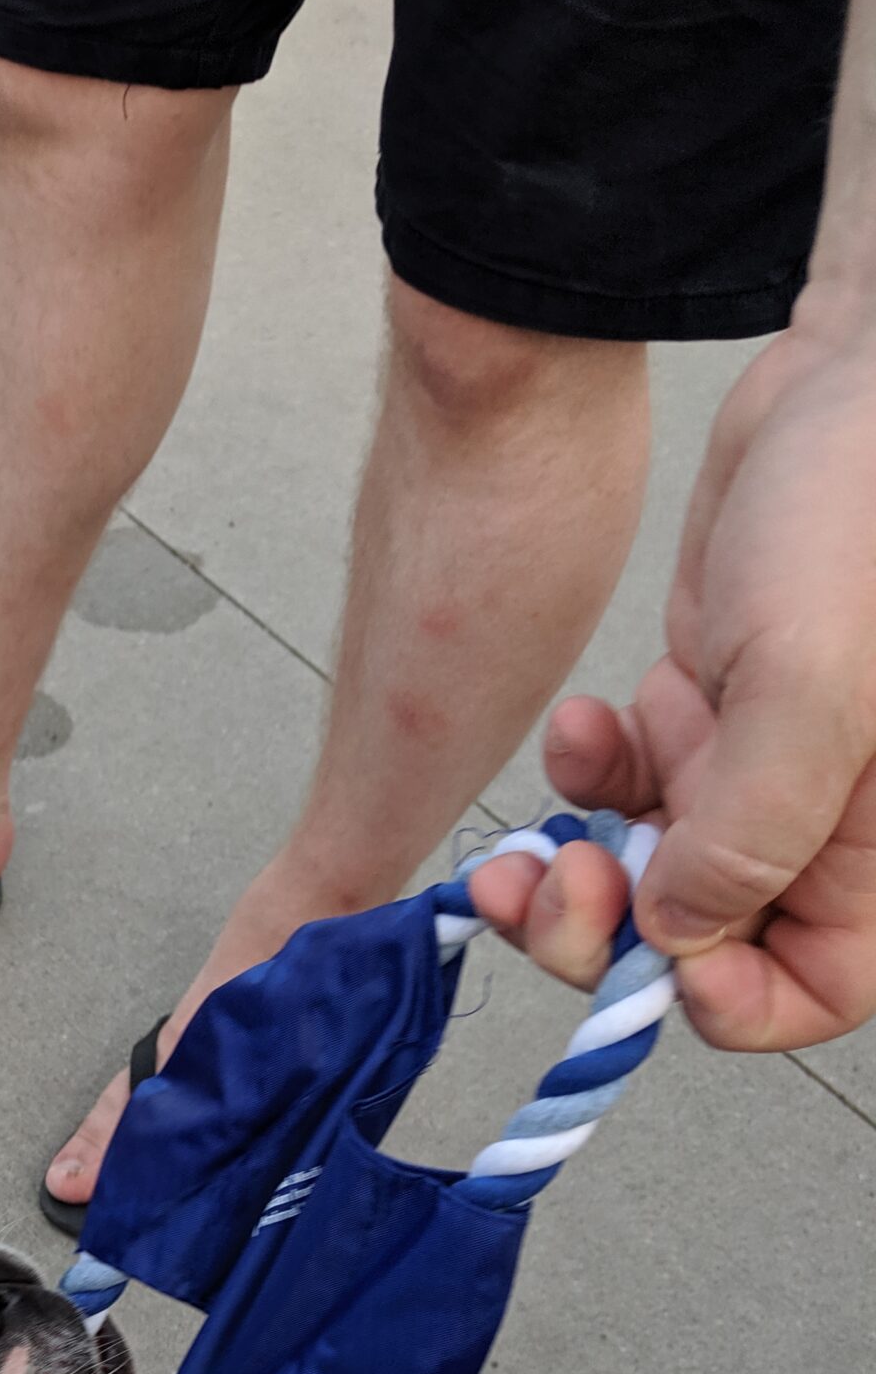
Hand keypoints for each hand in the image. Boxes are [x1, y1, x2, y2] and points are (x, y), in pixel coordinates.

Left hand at [469, 321, 875, 1048]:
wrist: (855, 372)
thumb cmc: (867, 506)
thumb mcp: (812, 682)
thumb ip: (749, 828)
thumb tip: (677, 933)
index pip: (808, 989)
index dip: (723, 1001)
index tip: (648, 965)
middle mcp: (825, 822)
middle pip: (704, 942)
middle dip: (610, 934)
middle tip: (550, 894)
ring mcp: (761, 769)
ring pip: (651, 873)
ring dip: (579, 869)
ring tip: (531, 842)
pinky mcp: (712, 711)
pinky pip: (634, 789)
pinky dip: (591, 776)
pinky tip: (581, 727)